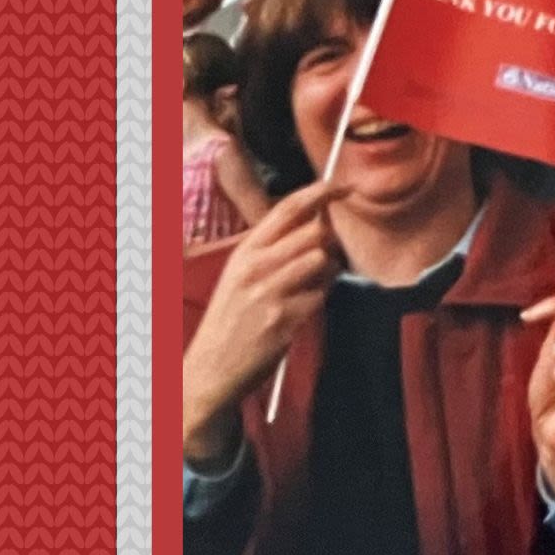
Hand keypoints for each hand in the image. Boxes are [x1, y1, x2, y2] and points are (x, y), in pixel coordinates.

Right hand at [183, 178, 344, 464]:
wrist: (211, 367)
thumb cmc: (230, 321)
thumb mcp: (240, 276)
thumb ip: (273, 250)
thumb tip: (315, 227)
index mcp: (246, 251)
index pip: (289, 208)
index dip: (321, 192)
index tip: (343, 186)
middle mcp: (257, 266)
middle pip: (314, 232)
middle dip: (329, 242)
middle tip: (326, 257)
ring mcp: (271, 292)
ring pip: (322, 261)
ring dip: (328, 272)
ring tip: (313, 285)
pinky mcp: (285, 319)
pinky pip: (321, 296)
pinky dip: (319, 299)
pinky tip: (302, 309)